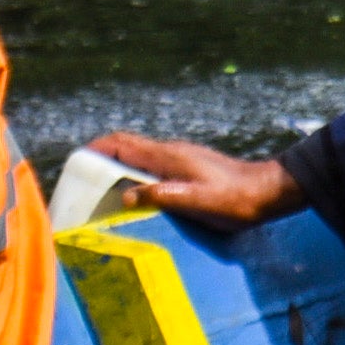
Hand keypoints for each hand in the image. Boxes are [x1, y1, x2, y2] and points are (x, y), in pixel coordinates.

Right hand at [86, 133, 304, 228]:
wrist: (268, 193)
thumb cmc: (236, 199)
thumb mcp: (198, 201)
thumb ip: (162, 196)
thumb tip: (126, 197)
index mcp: (168, 157)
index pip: (122, 143)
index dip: (95, 149)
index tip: (76, 162)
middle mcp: (170, 153)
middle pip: (125, 148)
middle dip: (100, 160)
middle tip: (83, 183)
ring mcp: (179, 160)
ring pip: (138, 158)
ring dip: (117, 170)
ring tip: (103, 195)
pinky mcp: (187, 169)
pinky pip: (151, 167)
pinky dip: (134, 177)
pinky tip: (135, 198)